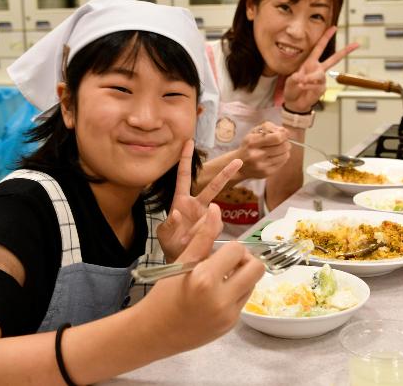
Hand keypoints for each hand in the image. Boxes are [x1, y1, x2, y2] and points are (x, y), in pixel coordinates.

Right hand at [143, 205, 264, 351]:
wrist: (154, 332)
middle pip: (257, 268)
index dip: (228, 248)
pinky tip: (216, 295)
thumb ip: (203, 236)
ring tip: (220, 280)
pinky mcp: (231, 325)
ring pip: (253, 284)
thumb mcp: (181, 261)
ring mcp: (228, 315)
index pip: (237, 250)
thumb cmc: (163, 293)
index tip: (217, 253)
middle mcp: (221, 298)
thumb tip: (216, 209)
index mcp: (205, 279)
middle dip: (245, 261)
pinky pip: (244, 300)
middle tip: (228, 263)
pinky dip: (235, 293)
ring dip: (242, 277)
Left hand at [156, 139, 242, 260]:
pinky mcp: (214, 229)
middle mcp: (197, 206)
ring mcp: (207, 217)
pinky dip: (204, 234)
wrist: (181, 261)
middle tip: (238, 160)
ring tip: (189, 237)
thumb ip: (169, 225)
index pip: (183, 176)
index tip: (189, 142)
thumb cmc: (171, 244)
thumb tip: (176, 213)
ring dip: (204, 224)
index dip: (185, 159)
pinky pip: (214, 228)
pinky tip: (195, 241)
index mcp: (181, 201)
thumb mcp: (164, 234)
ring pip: (215, 213)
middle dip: (225, 173)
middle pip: (213, 186)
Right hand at [236, 122, 290, 179]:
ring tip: (279, 149)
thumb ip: (268, 127)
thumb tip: (284, 131)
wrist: (239, 165)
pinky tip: (275, 156)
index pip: (277, 138)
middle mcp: (257, 155)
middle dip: (285, 142)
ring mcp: (262, 165)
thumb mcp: (253, 132)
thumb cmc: (248, 146)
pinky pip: (282, 163)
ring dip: (285, 150)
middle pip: (283, 146)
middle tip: (282, 142)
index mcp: (252, 142)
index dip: (284, 135)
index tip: (284, 134)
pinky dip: (282, 158)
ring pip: (285, 155)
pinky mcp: (266, 173)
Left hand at [283, 26, 359, 112]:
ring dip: (309, 79)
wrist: (294, 103)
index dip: (326, 37)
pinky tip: (303, 88)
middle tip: (356, 44)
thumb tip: (303, 77)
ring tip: (301, 83)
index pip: (319, 48)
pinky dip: (308, 87)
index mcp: (310, 63)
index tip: (333, 27)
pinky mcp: (322, 88)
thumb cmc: (292, 89)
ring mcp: (321, 79)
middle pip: (334, 59)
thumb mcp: (290, 81)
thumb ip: (296, 78)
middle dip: (345, 51)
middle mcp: (318, 69)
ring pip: (319, 75)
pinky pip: (316, 85)